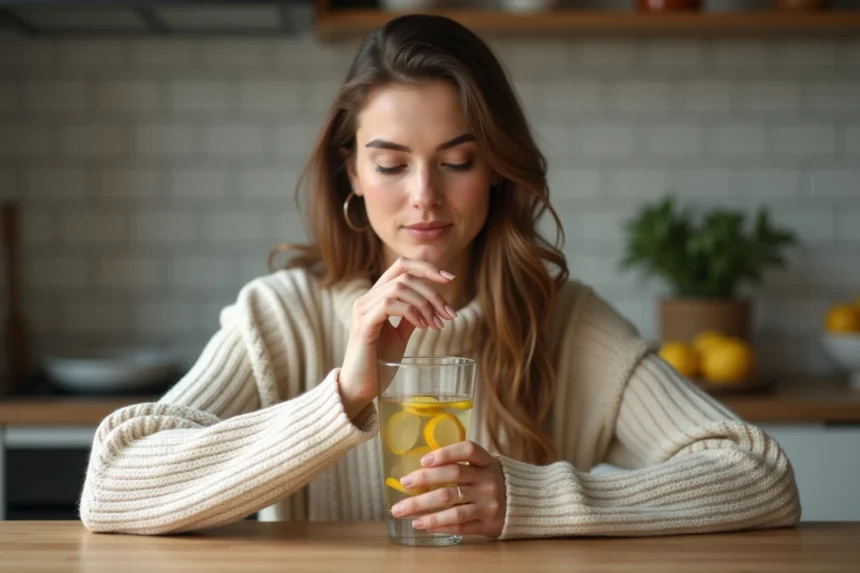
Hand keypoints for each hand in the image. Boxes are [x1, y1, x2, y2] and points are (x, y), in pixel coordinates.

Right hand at [338, 257, 456, 418]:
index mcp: (376, 298)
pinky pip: (389, 304)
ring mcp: (363, 310)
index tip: (450, 278)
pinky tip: (422, 326)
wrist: (360, 388)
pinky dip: (411, 312)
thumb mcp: (399, 336)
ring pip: (399, 287)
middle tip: (449, 314)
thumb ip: (410, 317)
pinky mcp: (363, 324)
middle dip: (433, 292)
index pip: (401, 266)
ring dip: (425, 304)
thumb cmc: (379, 364)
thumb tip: (430, 304)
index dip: (426, 267)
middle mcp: (367, 298)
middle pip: (405, 275)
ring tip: (436, 324)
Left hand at [390, 440, 505, 537]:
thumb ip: (461, 464)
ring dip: (424, 509)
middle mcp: (488, 481)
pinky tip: (422, 524)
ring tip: (403, 511)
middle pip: (452, 477)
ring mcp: (488, 504)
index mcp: (487, 462)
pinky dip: (438, 525)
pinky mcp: (487, 524)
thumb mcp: (484, 466)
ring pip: (452, 506)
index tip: (423, 460)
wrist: (525, 505)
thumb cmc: (493, 481)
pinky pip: (459, 525)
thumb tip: (420, 468)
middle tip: (404, 483)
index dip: (445, 453)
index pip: (467, 450)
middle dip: (424, 480)